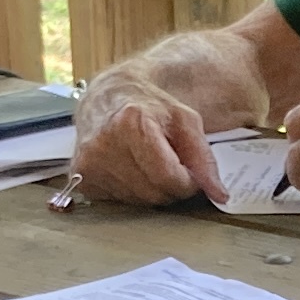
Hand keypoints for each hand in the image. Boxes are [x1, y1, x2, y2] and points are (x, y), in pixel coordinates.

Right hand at [69, 70, 224, 206]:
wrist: (108, 97)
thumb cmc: (149, 106)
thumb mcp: (185, 121)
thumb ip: (204, 158)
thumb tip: (219, 194)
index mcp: (130, 124)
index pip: (169, 178)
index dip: (187, 181)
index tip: (190, 172)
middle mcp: (103, 144)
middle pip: (154, 193)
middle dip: (170, 186)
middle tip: (169, 165)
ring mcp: (88, 163)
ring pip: (137, 201)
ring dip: (150, 189)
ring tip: (147, 162)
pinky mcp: (80, 177)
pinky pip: (118, 201)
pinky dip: (131, 191)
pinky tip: (128, 168)